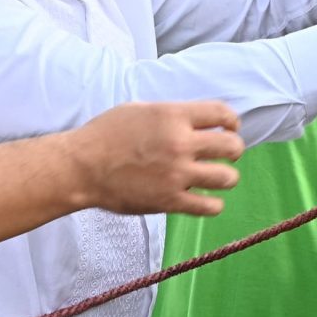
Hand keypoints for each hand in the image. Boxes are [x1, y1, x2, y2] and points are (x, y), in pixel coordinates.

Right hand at [70, 101, 244, 215]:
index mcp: (173, 116)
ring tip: (218, 178)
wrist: (82, 167)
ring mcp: (177, 174)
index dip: (232, 121)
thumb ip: (171, 115)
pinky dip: (213, 204)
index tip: (231, 128)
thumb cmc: (105, 135)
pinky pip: (210, 206)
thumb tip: (195, 122)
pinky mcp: (170, 200)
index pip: (222, 113)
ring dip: (227, 177)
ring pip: (227, 178)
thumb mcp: (140, 110)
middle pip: (232, 146)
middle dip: (234, 150)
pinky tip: (206, 200)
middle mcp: (180, 143)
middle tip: (227, 155)